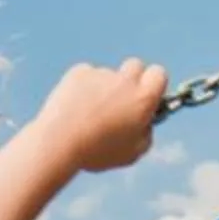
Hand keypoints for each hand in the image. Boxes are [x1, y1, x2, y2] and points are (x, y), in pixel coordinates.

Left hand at [33, 59, 165, 174]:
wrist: (59, 141)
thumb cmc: (97, 152)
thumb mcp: (132, 154)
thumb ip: (146, 134)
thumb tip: (146, 123)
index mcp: (143, 99)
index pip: (159, 74)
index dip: (153, 84)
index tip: (146, 96)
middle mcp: (125, 80)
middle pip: (136, 65)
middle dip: (131, 80)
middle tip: (119, 102)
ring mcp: (101, 73)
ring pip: (107, 75)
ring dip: (103, 88)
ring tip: (87, 116)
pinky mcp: (79, 72)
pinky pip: (86, 76)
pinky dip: (82, 88)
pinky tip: (74, 108)